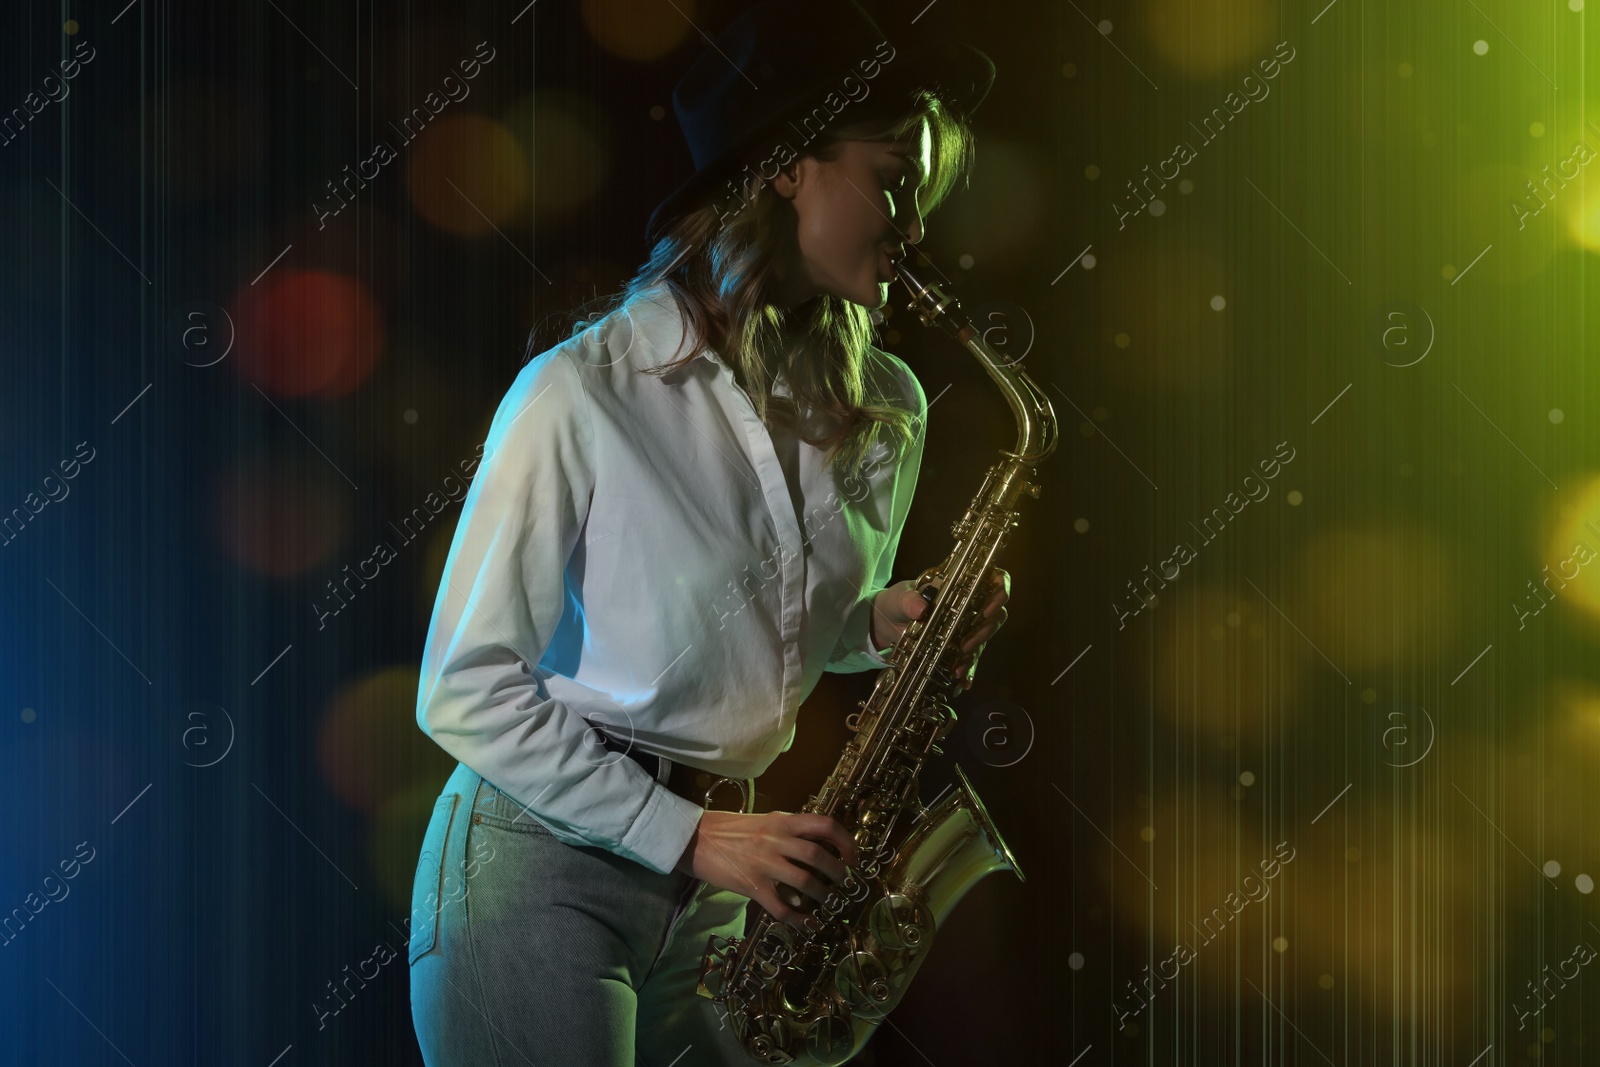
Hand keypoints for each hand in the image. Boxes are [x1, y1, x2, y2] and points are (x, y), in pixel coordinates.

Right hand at [674, 810, 860, 931]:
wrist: (693, 838)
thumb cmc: (727, 829)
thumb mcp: (763, 822)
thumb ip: (787, 833)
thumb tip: (813, 853)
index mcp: (781, 821)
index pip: (824, 824)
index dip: (845, 841)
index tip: (854, 856)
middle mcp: (776, 840)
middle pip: (819, 856)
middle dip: (839, 873)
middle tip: (844, 883)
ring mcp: (764, 863)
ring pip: (806, 882)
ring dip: (823, 896)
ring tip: (828, 902)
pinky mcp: (752, 885)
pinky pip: (782, 907)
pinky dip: (799, 919)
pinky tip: (807, 925)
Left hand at [871, 567, 1009, 689]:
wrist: (886, 622)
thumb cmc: (898, 601)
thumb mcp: (900, 596)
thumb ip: (909, 600)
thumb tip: (921, 609)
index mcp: (961, 585)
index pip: (993, 580)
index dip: (1000, 590)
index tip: (989, 608)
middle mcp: (969, 605)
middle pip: (994, 614)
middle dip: (986, 630)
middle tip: (967, 644)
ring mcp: (965, 627)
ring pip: (983, 639)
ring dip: (974, 653)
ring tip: (958, 667)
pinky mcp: (957, 647)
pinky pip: (969, 659)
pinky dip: (968, 671)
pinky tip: (963, 682)